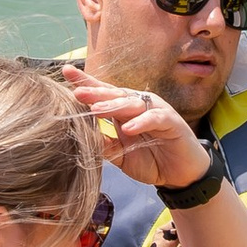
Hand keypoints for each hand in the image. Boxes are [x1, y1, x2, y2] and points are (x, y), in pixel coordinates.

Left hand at [65, 73, 204, 189]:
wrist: (180, 174)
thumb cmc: (151, 159)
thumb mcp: (120, 155)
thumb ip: (103, 145)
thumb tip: (79, 137)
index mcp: (123, 111)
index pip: (103, 94)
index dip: (86, 83)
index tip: (66, 73)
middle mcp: (138, 106)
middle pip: (114, 95)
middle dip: (95, 93)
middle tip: (76, 92)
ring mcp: (155, 111)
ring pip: (132, 104)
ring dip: (113, 106)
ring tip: (95, 109)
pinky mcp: (171, 122)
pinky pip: (155, 118)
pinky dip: (141, 122)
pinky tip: (128, 128)